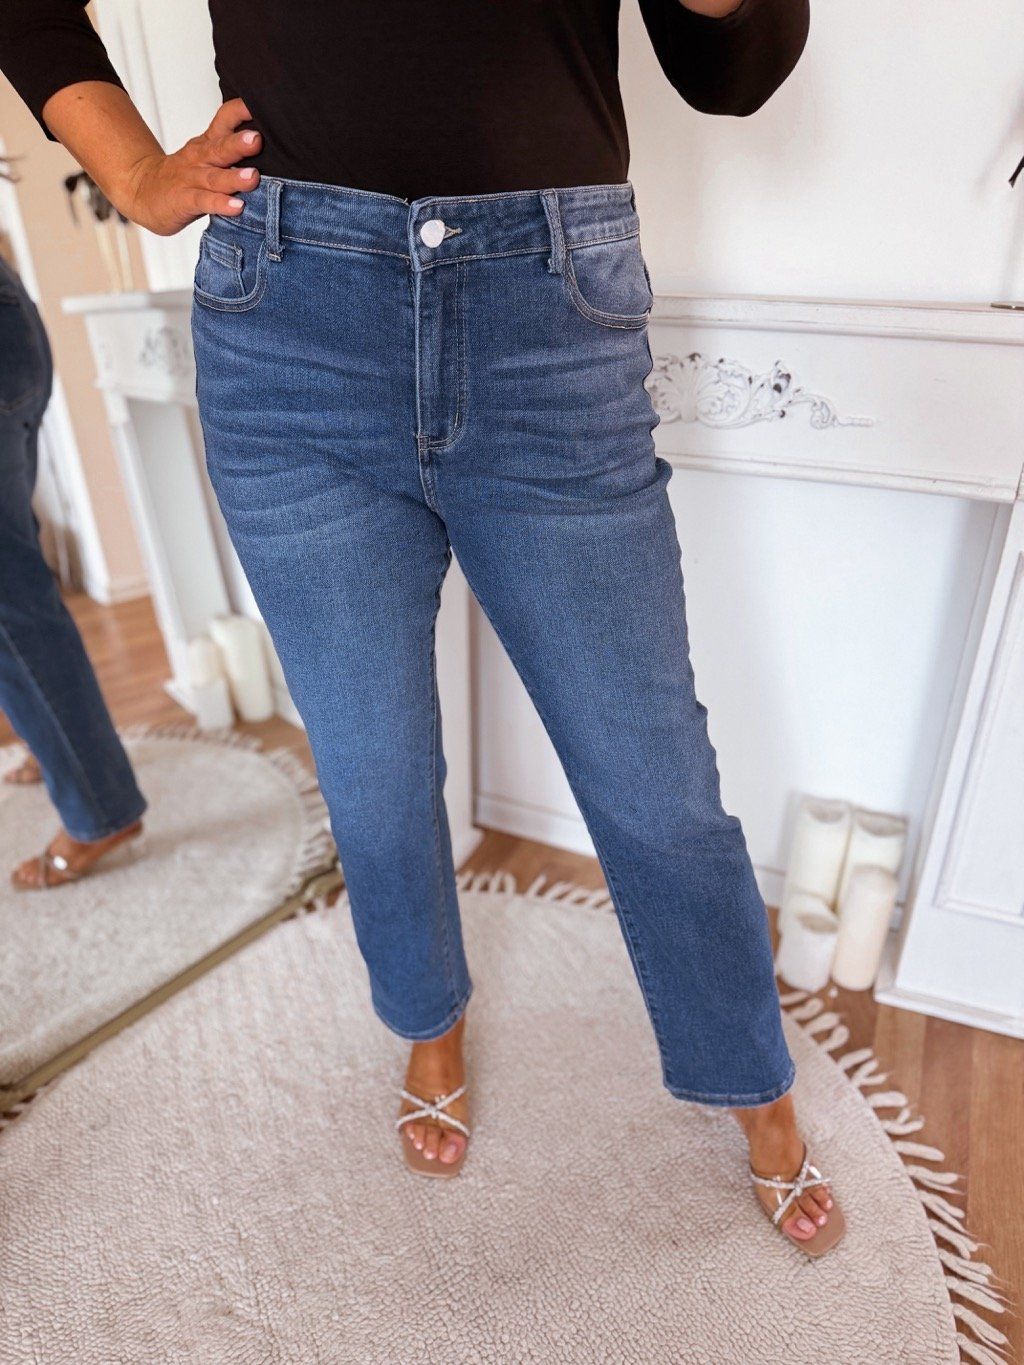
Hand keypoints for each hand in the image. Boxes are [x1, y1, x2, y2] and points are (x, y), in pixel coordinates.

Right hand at [121, 98, 261, 235]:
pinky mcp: (184, 200)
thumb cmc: (185, 174)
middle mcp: (200, 158)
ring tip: (253, 177)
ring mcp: (191, 179)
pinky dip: (220, 204)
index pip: (224, 119)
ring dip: (234, 177)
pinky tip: (236, 207)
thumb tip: (275, 141)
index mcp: (208, 143)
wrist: (143, 190)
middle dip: (239, 143)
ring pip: (214, 177)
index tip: (261, 104)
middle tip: (257, 139)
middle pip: (221, 147)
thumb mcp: (207, 155)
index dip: (241, 111)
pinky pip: (204, 202)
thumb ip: (234, 148)